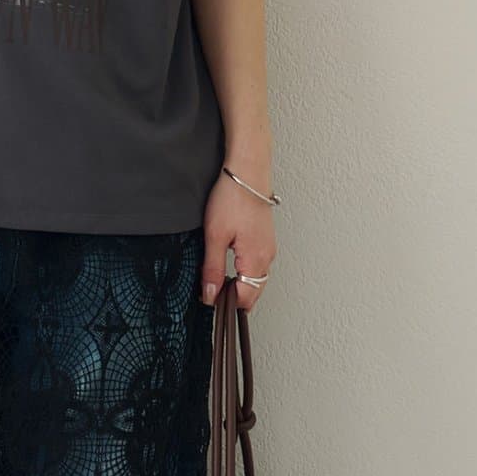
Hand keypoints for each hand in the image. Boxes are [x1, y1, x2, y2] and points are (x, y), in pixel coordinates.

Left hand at [199, 168, 275, 311]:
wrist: (247, 172)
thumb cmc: (233, 198)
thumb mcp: (215, 236)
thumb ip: (213, 269)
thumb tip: (211, 295)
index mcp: (256, 260)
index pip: (245, 298)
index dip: (226, 304)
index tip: (208, 302)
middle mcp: (267, 257)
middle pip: (253, 291)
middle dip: (235, 298)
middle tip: (212, 296)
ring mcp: (268, 247)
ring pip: (257, 278)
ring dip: (241, 285)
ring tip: (219, 283)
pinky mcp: (265, 238)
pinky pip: (258, 264)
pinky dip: (246, 272)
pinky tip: (232, 266)